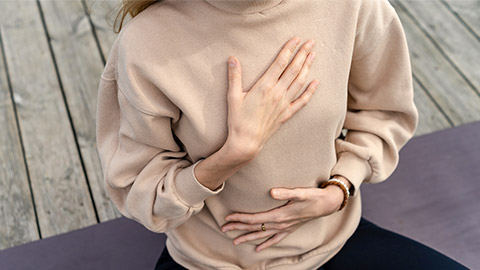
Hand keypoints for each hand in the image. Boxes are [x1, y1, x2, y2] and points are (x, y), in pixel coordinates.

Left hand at [221, 185, 344, 251]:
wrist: (327, 204)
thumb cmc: (313, 196)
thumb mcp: (300, 192)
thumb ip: (285, 192)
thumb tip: (271, 193)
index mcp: (279, 215)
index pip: (255, 218)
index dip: (240, 218)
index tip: (228, 218)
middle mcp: (280, 224)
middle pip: (255, 228)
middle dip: (238, 228)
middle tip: (223, 229)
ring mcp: (285, 228)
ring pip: (262, 235)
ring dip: (247, 237)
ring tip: (235, 241)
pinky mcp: (289, 229)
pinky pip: (275, 239)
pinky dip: (266, 244)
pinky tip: (258, 249)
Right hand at [224, 36, 318, 160]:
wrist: (246, 142)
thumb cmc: (238, 120)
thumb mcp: (233, 96)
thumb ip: (234, 76)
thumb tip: (232, 59)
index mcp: (264, 86)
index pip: (280, 63)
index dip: (289, 49)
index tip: (296, 39)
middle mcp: (277, 93)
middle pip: (293, 69)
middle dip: (303, 54)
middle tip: (311, 42)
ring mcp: (284, 104)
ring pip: (300, 82)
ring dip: (307, 67)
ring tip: (313, 55)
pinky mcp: (286, 114)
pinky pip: (302, 101)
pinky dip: (310, 91)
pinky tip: (316, 83)